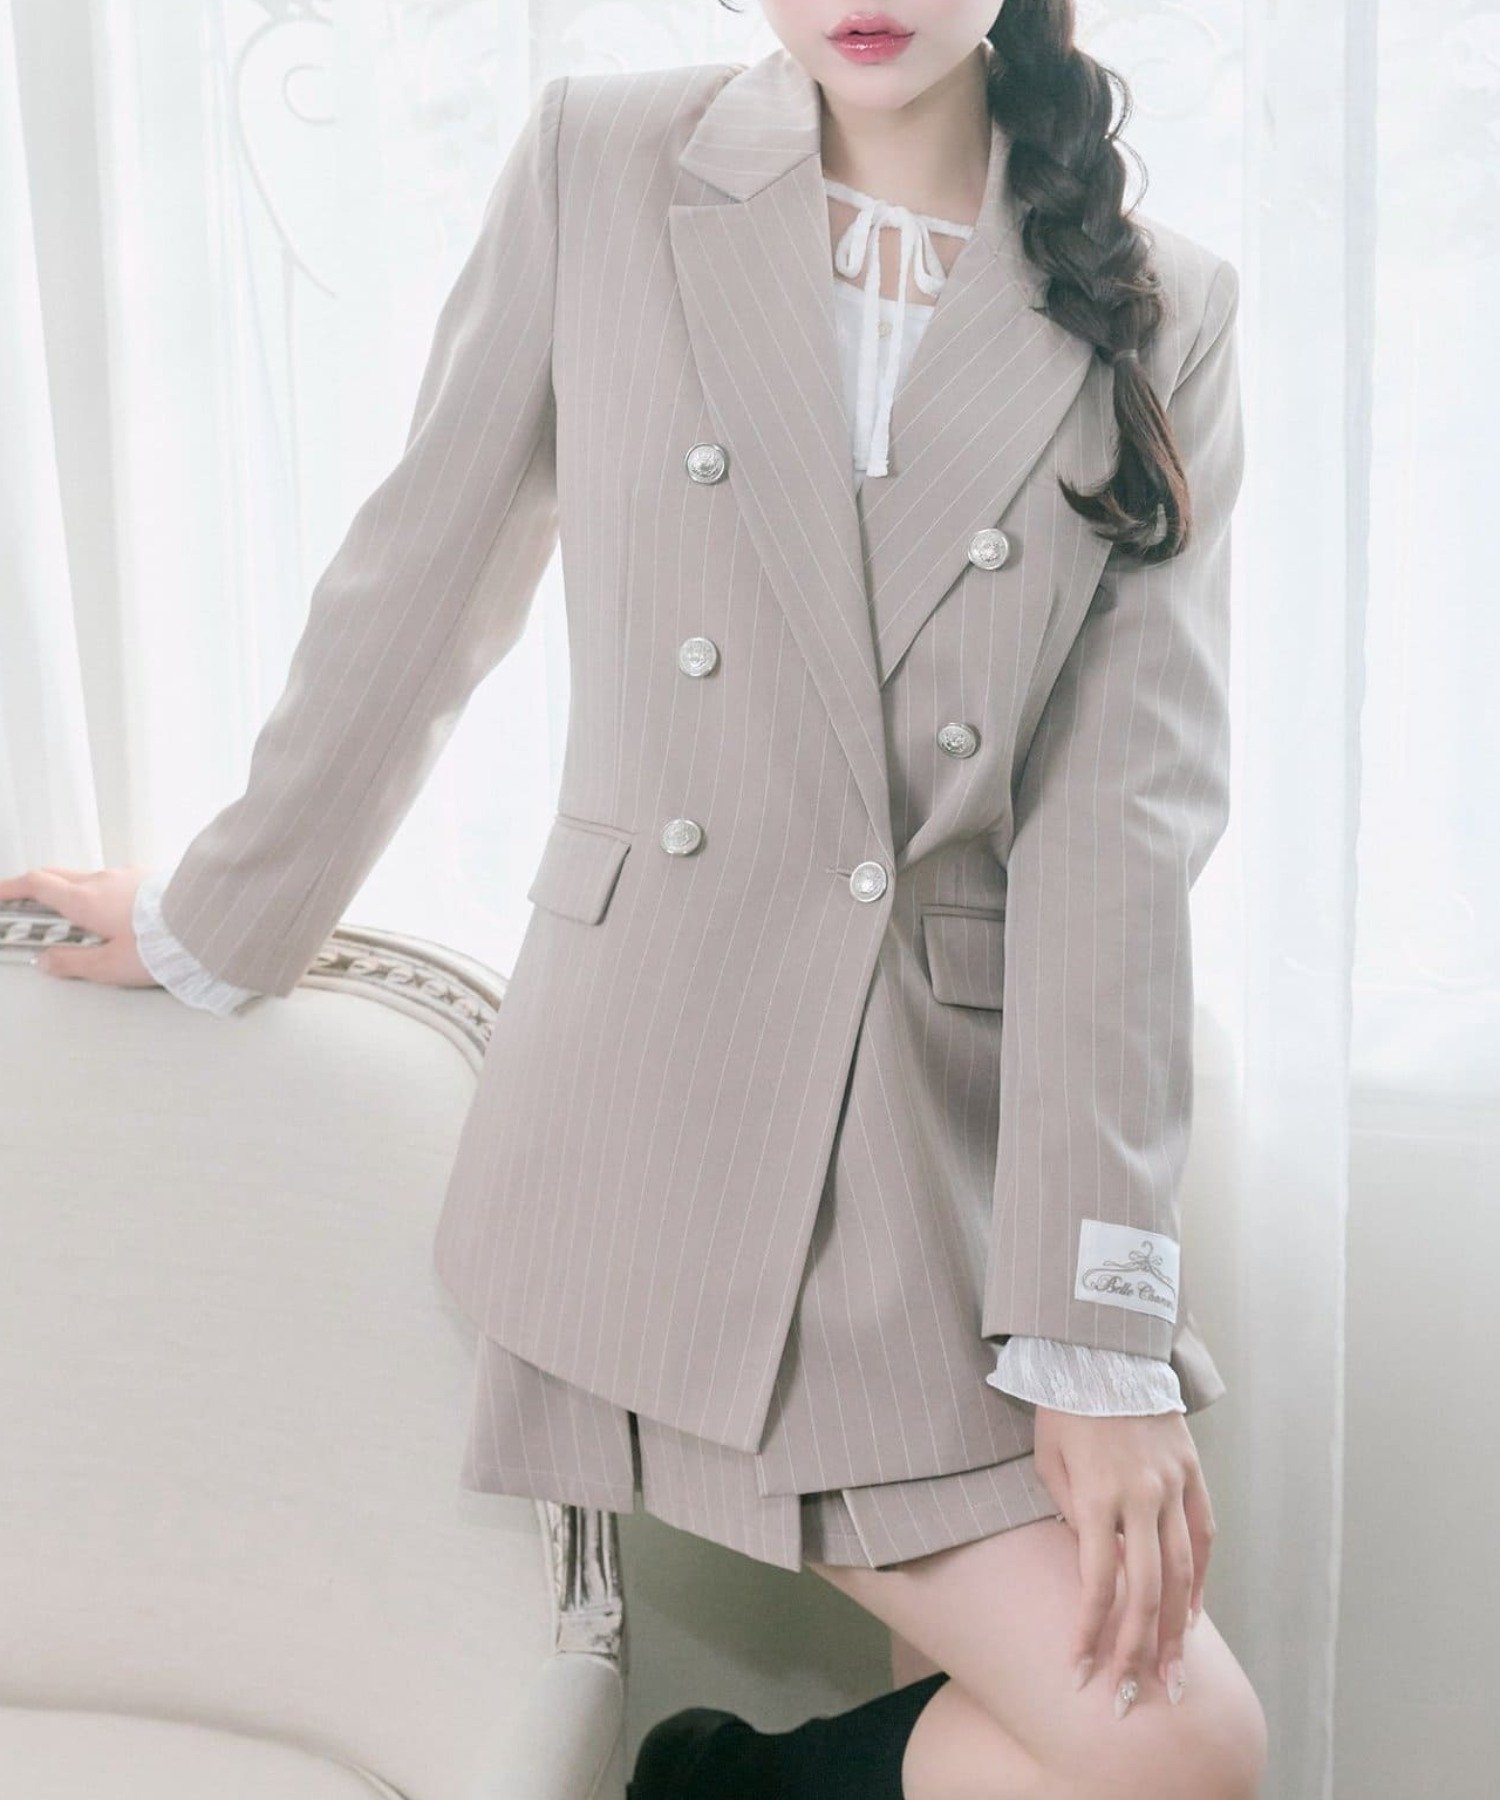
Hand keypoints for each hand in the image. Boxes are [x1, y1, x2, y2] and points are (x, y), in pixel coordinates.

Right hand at [0, 865, 159, 989]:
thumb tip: (46, 961)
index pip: (37, 885)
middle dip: (37, 887)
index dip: (11, 888)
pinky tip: (116, 915)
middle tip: (27, 905)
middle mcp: (103, 880)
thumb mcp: (110, 965)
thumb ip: (74, 962)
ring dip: (73, 891)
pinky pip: (116, 882)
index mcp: (85, 900)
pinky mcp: (150, 878)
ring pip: (89, 878)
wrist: (209, 923)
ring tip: (76, 920)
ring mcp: (128, 875)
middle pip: (58, 875)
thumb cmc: (162, 947)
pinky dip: (102, 893)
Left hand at [1033, 1405, 1214, 1716]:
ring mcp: (1173, 1485)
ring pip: (1183, 1573)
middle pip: (1146, 1591)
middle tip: (1132, 1696)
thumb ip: (1066, 1513)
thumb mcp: (1047, 1459)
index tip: (1077, 1671)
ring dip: (1178, 1630)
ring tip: (1174, 1675)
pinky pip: (1203, 1538)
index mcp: (1097, 1495)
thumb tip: (1088, 1564)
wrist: (1105, 1348)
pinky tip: (1193, 1615)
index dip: (1088, 1633)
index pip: (1096, 1583)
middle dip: (1137, 1650)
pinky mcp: (1193, 1474)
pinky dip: (1200, 1580)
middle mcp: (1141, 1496)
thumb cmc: (1064, 1405)